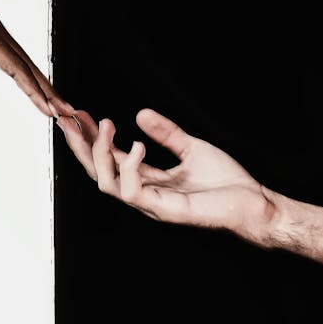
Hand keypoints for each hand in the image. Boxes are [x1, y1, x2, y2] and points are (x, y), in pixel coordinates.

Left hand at [0, 0, 71, 122]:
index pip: (16, 68)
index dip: (35, 92)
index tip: (51, 112)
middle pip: (28, 63)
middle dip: (48, 89)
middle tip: (67, 113)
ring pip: (22, 56)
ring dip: (39, 80)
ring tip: (55, 101)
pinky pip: (12, 50)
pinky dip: (25, 68)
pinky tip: (30, 80)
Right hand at [58, 107, 274, 242]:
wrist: (253, 204)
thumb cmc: (226, 183)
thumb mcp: (192, 147)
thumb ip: (166, 133)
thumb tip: (140, 113)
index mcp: (148, 180)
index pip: (109, 160)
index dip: (91, 139)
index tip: (79, 115)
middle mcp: (144, 193)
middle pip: (97, 172)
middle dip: (80, 146)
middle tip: (69, 120)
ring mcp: (152, 204)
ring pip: (106, 183)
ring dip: (100, 153)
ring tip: (105, 125)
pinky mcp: (165, 210)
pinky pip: (133, 191)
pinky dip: (130, 167)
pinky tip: (137, 146)